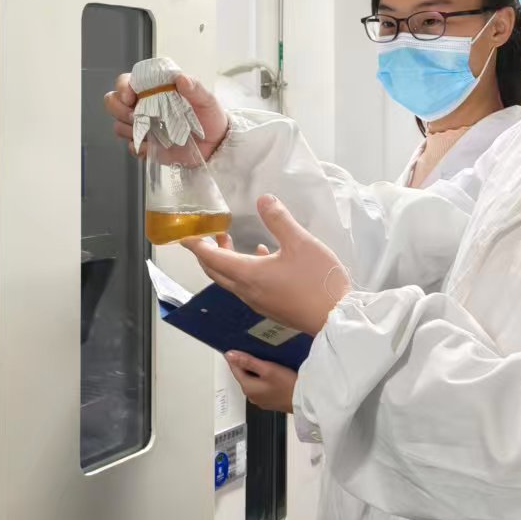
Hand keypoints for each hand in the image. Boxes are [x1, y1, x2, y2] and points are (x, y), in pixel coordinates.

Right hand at [102, 71, 228, 158]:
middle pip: (113, 101)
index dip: (123, 87)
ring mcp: (142, 126)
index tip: (130, 96)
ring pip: (118, 124)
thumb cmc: (210, 118)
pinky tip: (152, 146)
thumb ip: (195, 88)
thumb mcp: (207, 101)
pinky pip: (131, 146)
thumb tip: (181, 78)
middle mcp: (143, 105)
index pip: (127, 81)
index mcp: (155, 89)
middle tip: (135, 117)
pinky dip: (138, 147)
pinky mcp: (145, 144)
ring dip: (127, 129)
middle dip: (118, 109)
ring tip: (148, 133)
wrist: (215, 146)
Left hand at [183, 195, 350, 336]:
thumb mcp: (300, 242)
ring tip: (229, 241)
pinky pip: (248, 287)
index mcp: (248, 274)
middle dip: (207, 252)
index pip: (212, 258)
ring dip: (225, 261)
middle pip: (216, 271)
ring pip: (231, 280)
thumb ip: (279, 219)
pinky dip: (244, 270)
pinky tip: (262, 257)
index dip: (196, 245)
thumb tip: (263, 199)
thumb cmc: (318, 281)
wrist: (337, 320)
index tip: (183, 235)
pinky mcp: (272, 308)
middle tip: (207, 234)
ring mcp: (259, 303)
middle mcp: (248, 291)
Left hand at [225, 352, 296, 413]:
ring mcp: (260, 400)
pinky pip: (260, 386)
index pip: (234, 369)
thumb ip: (248, 362)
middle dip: (244, 364)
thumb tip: (229, 355)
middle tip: (250, 350)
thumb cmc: (287, 385)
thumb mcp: (267, 369)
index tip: (236, 346)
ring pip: (252, 381)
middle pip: (243, 376)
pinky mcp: (269, 401)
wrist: (304, 402)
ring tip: (261, 359)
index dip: (234, 357)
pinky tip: (270, 372)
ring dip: (254, 371)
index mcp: (247, 387)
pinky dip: (261, 378)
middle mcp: (251, 396)